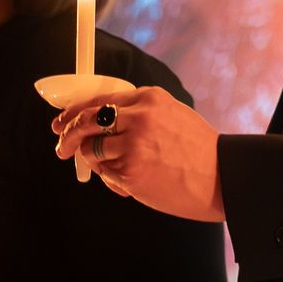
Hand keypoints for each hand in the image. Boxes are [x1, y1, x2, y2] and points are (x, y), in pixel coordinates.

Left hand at [52, 88, 224, 222]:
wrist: (221, 179)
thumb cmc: (198, 151)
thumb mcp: (172, 115)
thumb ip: (140, 113)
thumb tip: (99, 123)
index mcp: (149, 98)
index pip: (98, 100)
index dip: (74, 113)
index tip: (61, 123)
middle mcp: (139, 118)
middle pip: (86, 121)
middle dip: (68, 135)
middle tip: (61, 147)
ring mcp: (134, 145)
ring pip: (92, 150)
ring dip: (94, 161)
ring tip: (114, 169)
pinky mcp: (131, 172)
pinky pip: (105, 173)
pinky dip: (110, 178)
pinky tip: (129, 183)